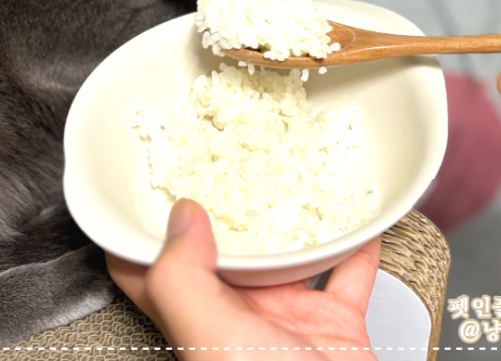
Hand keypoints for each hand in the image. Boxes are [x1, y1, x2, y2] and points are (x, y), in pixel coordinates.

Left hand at [106, 198, 379, 360]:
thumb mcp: (214, 342)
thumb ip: (183, 280)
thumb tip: (177, 216)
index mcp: (197, 320)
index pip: (149, 268)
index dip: (139, 226)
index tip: (141, 179)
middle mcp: (236, 318)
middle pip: (221, 250)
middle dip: (223, 205)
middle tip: (222, 157)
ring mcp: (286, 321)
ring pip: (285, 255)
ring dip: (291, 218)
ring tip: (289, 174)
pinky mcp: (334, 329)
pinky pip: (348, 274)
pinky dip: (357, 245)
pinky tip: (362, 221)